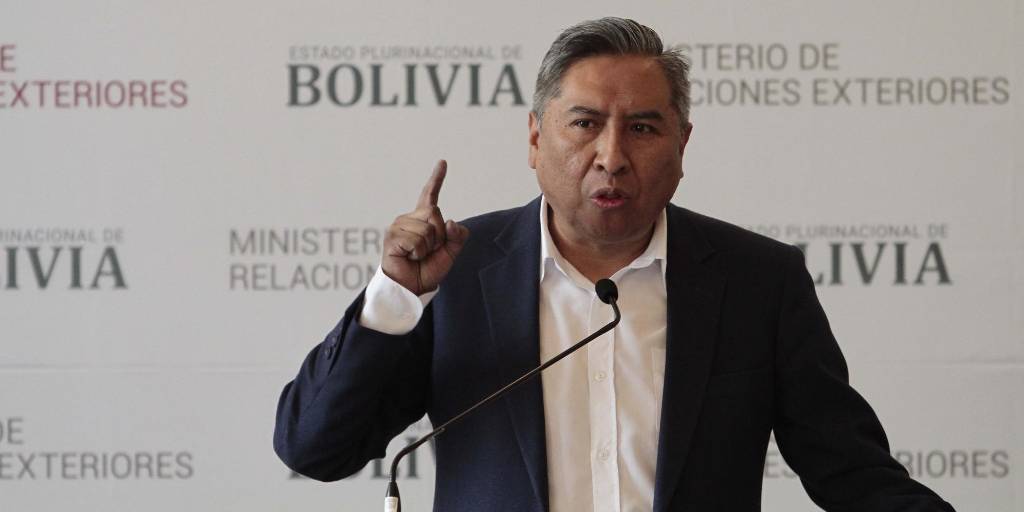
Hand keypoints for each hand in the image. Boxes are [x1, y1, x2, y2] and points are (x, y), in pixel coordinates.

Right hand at [381, 160, 469, 294]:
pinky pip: (416, 239)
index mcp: (424, 219)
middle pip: (435, 214)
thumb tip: (452, 222)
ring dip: (428, 247)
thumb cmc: (428, 269)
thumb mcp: (450, 253)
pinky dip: (418, 252)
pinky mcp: (392, 236)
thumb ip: (457, 237)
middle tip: (428, 251)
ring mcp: (399, 226)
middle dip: (439, 237)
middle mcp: (410, 218)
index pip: (430, 195)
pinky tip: (409, 257)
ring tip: (417, 256)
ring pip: (427, 229)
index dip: (436, 178)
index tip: (443, 162)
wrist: (412, 287)